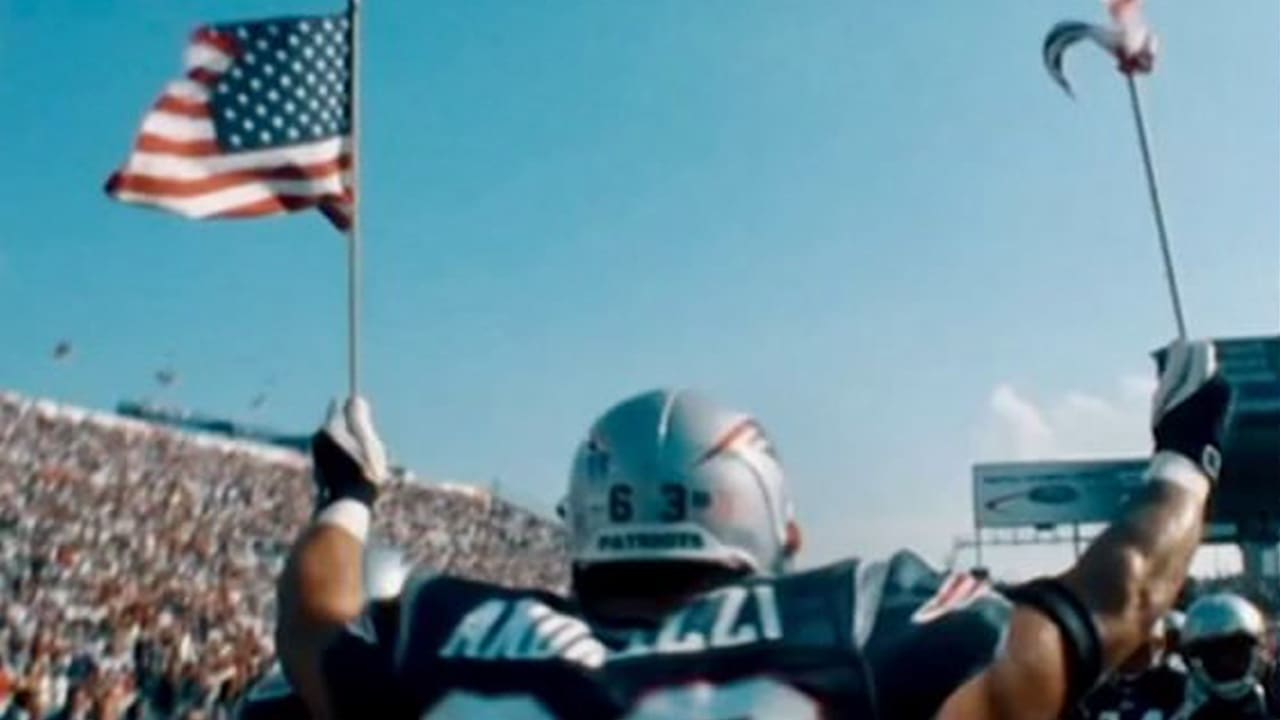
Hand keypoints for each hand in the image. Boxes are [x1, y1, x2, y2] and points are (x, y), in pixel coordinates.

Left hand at [311, 397, 387, 510]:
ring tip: (364, 461)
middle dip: (353, 429)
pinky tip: (355, 472)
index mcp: (329, 427)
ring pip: (337, 441)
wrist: (347, 504)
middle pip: (339, 424)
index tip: (362, 408)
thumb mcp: (366, 439)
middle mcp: (319, 438)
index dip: (352, 406)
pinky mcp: (319, 468)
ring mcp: (317, 454)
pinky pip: (334, 456)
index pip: (339, 405)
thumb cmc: (361, 469)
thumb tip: (353, 397)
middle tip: (370, 443)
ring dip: (350, 445)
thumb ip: (358, 417)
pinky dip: (344, 459)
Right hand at [1151, 339, 1231, 480]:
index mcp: (1206, 377)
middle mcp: (1221, 383)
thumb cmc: (1173, 425)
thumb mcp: (1165, 392)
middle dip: (1185, 364)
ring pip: (1205, 373)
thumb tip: (1179, 342)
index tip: (1164, 363)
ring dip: (1188, 377)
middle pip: (1203, 359)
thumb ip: (1174, 365)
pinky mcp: (1225, 404)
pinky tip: (1183, 406)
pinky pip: (1208, 386)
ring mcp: (1225, 394)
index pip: (1199, 347)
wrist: (1189, 456)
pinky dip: (1194, 389)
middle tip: (1166, 382)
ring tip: (1173, 398)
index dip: (1180, 351)